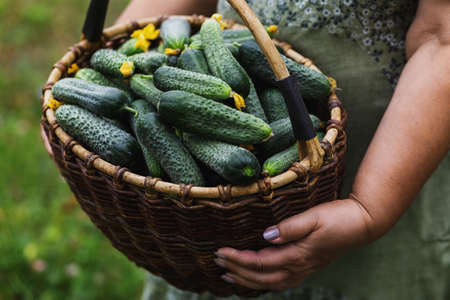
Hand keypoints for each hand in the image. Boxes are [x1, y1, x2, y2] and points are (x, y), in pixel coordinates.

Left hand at [215, 198, 371, 290]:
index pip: (260, 263)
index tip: (220, 252)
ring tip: (228, 276)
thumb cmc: (338, 217)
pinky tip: (254, 278)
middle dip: (237, 272)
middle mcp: (298, 268)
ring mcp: (303, 270)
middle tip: (217, 263)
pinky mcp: (306, 267)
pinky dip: (262, 282)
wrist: (362, 223)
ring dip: (247, 281)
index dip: (238, 259)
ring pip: (269, 283)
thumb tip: (266, 235)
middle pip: (260, 277)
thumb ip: (290, 228)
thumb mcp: (314, 217)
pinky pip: (279, 281)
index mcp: (298, 255)